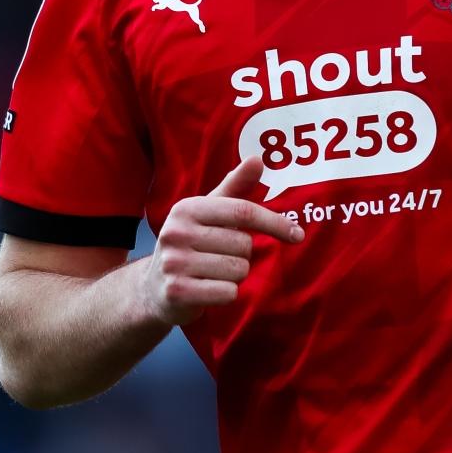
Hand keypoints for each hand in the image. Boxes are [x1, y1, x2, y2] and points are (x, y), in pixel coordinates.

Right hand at [141, 156, 303, 325]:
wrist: (154, 288)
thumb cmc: (191, 244)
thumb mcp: (209, 212)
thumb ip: (235, 187)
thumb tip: (258, 158)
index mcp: (187, 209)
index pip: (243, 211)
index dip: (275, 223)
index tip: (298, 234)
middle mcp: (176, 232)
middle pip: (244, 245)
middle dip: (243, 255)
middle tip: (220, 257)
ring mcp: (174, 263)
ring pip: (239, 270)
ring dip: (235, 275)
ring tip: (212, 273)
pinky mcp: (177, 292)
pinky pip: (228, 292)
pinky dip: (227, 293)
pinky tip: (208, 289)